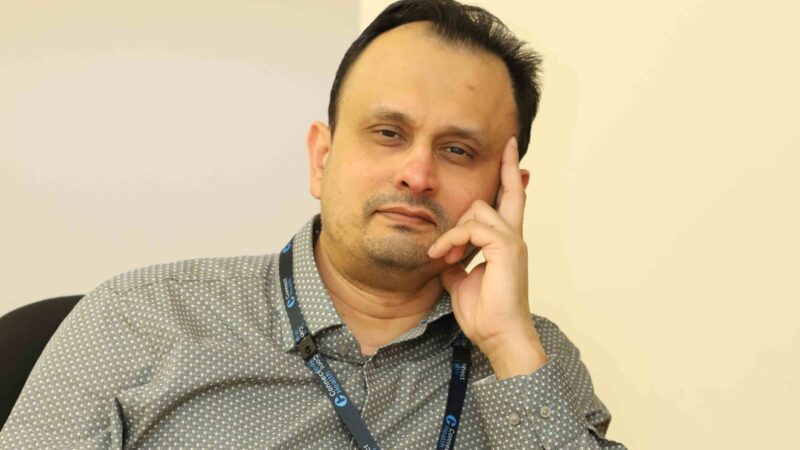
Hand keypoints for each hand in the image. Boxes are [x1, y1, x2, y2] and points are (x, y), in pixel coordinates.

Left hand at [427, 136, 546, 378]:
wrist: (498, 335)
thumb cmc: (483, 313)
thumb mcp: (460, 279)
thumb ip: (456, 259)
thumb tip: (444, 253)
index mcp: (505, 243)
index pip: (510, 202)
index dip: (510, 176)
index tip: (510, 151)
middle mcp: (513, 237)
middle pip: (510, 192)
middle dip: (503, 171)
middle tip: (494, 167)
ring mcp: (512, 241)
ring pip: (478, 209)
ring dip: (454, 231)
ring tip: (444, 256)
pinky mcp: (506, 248)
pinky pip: (472, 228)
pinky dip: (452, 239)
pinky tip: (443, 256)